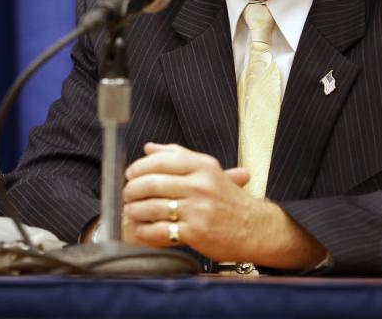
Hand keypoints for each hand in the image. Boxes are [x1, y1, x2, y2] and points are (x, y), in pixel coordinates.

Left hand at [121, 143, 325, 269]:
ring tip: (130, 211)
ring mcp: (198, 210)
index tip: (129, 174)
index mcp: (202, 166)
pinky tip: (141, 229)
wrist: (255, 227)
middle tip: (127, 194)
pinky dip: (144, 231)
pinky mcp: (195, 233)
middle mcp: (200, 185)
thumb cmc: (226, 197)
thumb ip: (177, 155)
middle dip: (131, 190)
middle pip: (150, 184)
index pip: (159, 161)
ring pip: (151, 207)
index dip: (138, 168)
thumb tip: (149, 148)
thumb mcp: (207, 169)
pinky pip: (159, 231)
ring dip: (134, 210)